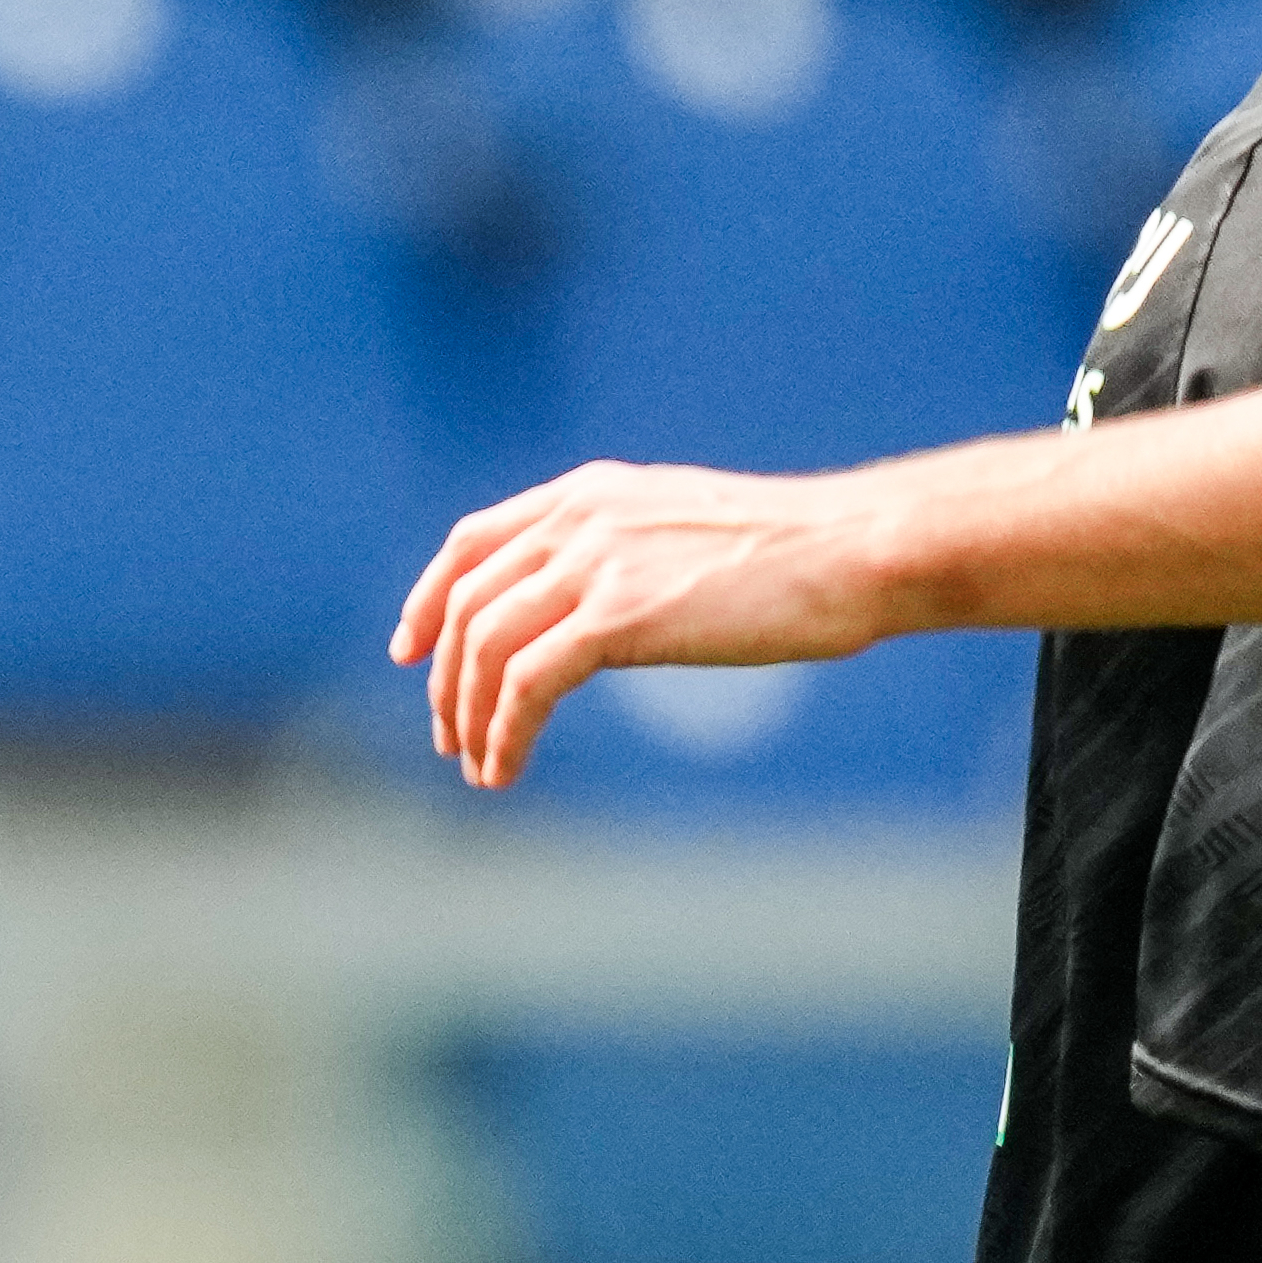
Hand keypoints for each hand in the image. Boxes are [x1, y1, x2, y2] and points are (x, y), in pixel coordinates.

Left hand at [395, 461, 896, 783]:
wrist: (851, 550)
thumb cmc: (793, 553)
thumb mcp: (685, 531)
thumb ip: (625, 552)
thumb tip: (597, 607)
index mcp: (588, 493)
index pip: (473, 542)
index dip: (429, 598)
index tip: (410, 651)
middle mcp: (578, 518)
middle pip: (467, 601)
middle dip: (446, 677)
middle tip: (447, 735)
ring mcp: (594, 562)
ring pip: (486, 646)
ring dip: (469, 716)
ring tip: (476, 766)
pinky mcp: (618, 615)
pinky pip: (526, 684)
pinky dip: (503, 733)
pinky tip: (505, 769)